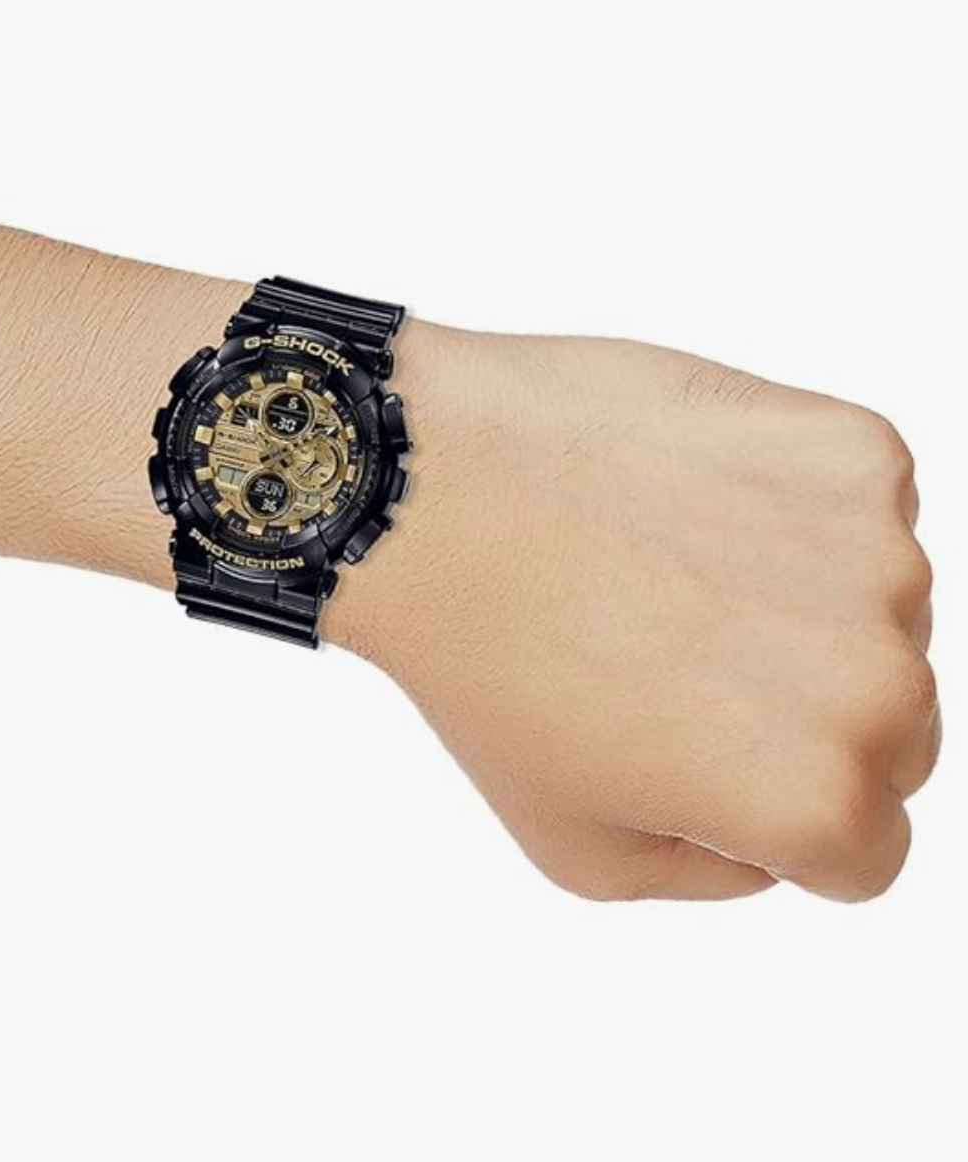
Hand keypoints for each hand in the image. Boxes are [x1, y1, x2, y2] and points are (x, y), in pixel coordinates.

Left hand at [324, 323, 938, 900]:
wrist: (427, 491)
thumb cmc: (484, 663)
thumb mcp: (579, 847)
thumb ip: (716, 872)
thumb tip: (781, 841)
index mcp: (816, 798)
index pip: (869, 847)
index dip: (777, 810)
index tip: (698, 750)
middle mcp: (877, 682)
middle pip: (895, 728)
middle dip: (804, 710)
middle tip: (674, 658)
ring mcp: (874, 552)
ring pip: (881, 611)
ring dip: (802, 602)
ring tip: (667, 571)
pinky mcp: (852, 451)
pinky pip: (861, 508)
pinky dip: (795, 510)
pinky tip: (689, 503)